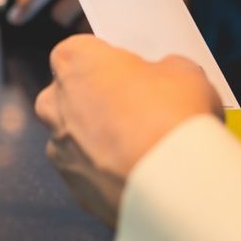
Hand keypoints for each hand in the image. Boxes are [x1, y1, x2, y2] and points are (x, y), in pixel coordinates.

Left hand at [34, 35, 221, 226]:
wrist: (172, 186)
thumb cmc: (172, 116)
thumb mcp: (185, 72)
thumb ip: (163, 69)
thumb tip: (164, 78)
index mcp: (75, 62)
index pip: (77, 51)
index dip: (105, 61)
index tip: (132, 72)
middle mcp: (55, 103)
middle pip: (68, 95)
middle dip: (95, 100)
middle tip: (138, 109)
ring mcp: (59, 149)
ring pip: (74, 139)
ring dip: (98, 141)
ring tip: (142, 148)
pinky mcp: (74, 189)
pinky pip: (88, 174)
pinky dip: (107, 174)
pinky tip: (140, 176)